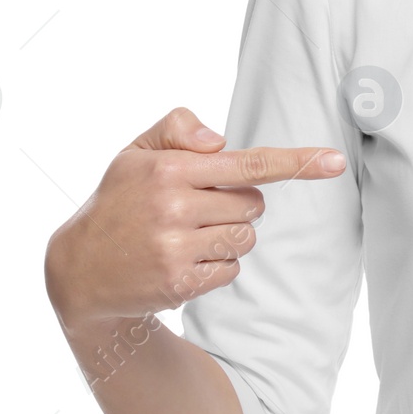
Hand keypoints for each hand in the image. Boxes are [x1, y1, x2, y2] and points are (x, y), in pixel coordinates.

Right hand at [44, 106, 347, 328]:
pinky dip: (216, 264)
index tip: (335, 161)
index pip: (248, 163)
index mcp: (170, 169)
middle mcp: (174, 207)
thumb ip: (178, 129)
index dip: (296, 162)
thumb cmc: (118, 201)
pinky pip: (231, 268)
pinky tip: (181, 260)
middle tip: (195, 207)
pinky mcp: (180, 284)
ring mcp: (177, 249)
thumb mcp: (135, 152)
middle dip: (236, 203)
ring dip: (228, 235)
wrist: (77, 270)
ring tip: (187, 234)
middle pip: (253, 203)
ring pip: (246, 237)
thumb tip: (219, 140)